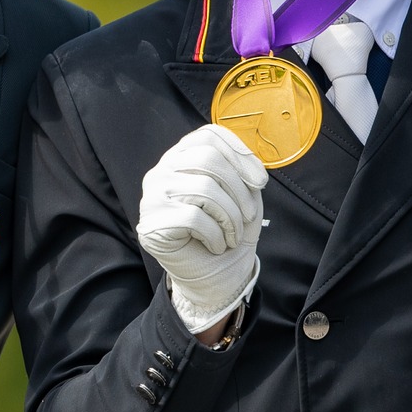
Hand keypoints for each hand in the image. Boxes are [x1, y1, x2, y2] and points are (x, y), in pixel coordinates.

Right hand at [136, 124, 267, 332]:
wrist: (215, 276)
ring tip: (233, 235)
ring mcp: (152, 195)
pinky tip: (216, 245)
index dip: (240, 154)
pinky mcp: (150, 223)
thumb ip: (242, 173)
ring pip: (203, 189)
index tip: (260, 182)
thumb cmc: (228, 231)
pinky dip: (215, 234)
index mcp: (183, 156)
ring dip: (230, 217)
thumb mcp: (243, 196)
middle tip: (249, 216)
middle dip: (238, 189)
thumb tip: (252, 167)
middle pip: (207, 159)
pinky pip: (192, 218)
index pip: (209, 136)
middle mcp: (162, 169)